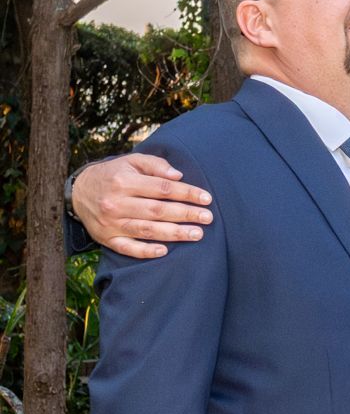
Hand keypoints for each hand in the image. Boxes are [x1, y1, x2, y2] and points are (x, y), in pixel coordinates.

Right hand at [73, 154, 213, 257]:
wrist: (78, 192)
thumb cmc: (113, 175)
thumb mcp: (130, 162)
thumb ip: (155, 165)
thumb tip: (178, 176)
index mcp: (124, 182)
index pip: (162, 189)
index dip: (186, 193)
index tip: (207, 198)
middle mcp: (116, 203)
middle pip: (157, 211)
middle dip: (185, 214)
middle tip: (208, 218)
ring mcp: (111, 223)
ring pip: (147, 230)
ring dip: (174, 233)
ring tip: (197, 234)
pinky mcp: (106, 238)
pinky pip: (128, 248)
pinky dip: (146, 251)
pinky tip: (165, 251)